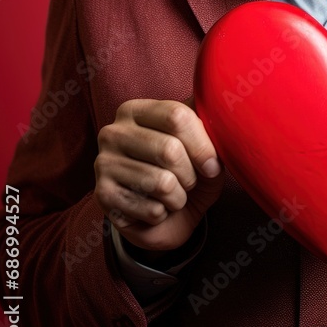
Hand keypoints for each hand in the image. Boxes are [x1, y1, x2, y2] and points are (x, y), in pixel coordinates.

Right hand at [94, 96, 223, 252]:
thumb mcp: (202, 145)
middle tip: (188, 182)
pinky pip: (152, 209)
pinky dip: (163, 214)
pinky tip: (154, 208)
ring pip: (162, 183)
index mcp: (136, 110)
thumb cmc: (186, 173)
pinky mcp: (102, 197)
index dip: (203, 145)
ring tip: (172, 196)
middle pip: (170, 150)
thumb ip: (208, 124)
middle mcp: (114, 132)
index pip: (177, 115)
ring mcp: (103, 164)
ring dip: (178, 197)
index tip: (212, 165)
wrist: (166, 218)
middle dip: (190, 175)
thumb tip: (224, 109)